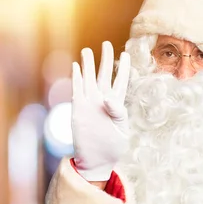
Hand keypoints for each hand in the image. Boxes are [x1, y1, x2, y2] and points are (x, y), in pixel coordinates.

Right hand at [72, 41, 130, 180]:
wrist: (98, 160)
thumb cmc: (113, 147)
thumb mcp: (122, 131)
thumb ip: (118, 113)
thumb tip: (107, 98)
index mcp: (118, 105)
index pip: (121, 82)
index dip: (123, 68)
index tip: (125, 54)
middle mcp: (103, 101)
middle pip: (105, 75)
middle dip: (105, 59)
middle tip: (105, 43)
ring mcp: (90, 104)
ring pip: (89, 79)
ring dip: (88, 65)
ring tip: (87, 50)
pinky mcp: (78, 109)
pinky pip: (77, 90)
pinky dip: (77, 78)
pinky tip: (76, 67)